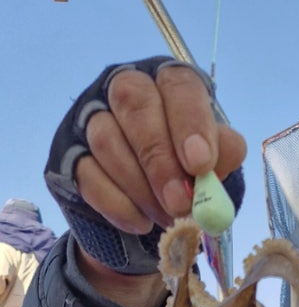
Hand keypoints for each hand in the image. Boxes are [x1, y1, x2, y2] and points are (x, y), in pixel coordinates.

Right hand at [77, 64, 246, 234]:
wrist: (152, 207)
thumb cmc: (189, 172)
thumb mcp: (213, 163)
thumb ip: (220, 158)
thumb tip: (210, 168)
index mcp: (170, 83)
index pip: (179, 85)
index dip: (189, 122)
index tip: (200, 164)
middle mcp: (127, 89)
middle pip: (134, 104)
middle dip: (159, 160)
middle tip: (179, 203)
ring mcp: (92, 118)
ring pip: (106, 140)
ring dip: (140, 188)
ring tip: (166, 217)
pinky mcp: (71, 154)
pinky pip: (87, 176)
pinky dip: (118, 205)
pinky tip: (141, 223)